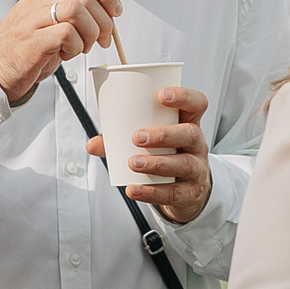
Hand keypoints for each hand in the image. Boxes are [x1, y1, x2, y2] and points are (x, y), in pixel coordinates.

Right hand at [0, 0, 120, 105]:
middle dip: (104, 21)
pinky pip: (67, 34)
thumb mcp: (50, 21)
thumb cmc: (27, 47)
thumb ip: (74, 11)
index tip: (115, 11)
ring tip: (82, 47)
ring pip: (77, 10)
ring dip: (90, 33)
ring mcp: (33, 19)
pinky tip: (67, 54)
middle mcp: (39, 1)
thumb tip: (109, 12)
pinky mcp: (33, 41)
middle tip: (103, 39)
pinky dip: (76, 47)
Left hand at [87, 87, 212, 223]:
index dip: (183, 96)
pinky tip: (134, 189)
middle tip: (137, 137)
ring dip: (156, 163)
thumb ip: (121, 141)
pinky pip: (174, 193)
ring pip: (184, 164)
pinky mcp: (190, 193)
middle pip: (190, 134)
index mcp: (188, 124)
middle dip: (163, 134)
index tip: (160, 95)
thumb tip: (92, 143)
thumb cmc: (169, 156)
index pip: (197, 104)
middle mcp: (197, 145)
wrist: (190, 192)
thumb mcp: (153, 143)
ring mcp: (197, 169)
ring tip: (133, 163)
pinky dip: (151, 192)